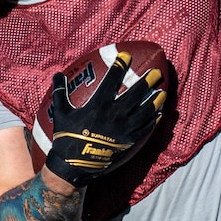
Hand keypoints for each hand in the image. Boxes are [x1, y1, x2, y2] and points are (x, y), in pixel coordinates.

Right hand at [44, 50, 165, 187]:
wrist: (74, 165)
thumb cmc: (66, 137)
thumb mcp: (61, 112)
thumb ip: (60, 92)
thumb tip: (57, 74)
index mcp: (98, 105)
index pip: (112, 80)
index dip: (120, 66)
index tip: (127, 56)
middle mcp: (114, 114)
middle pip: (136, 93)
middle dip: (148, 81)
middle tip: (157, 72)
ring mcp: (124, 128)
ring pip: (145, 111)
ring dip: (155, 100)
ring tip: (163, 91)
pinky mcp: (129, 141)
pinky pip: (145, 128)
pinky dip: (153, 120)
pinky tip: (158, 113)